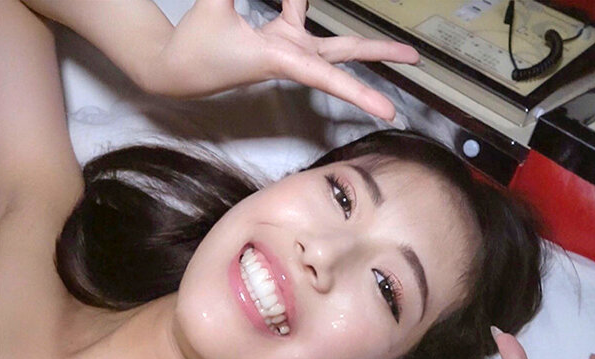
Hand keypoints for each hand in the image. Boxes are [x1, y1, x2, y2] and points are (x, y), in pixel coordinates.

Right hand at [150, 0, 418, 119]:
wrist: (178, 69)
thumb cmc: (197, 47)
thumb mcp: (213, 5)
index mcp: (282, 59)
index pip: (328, 77)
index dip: (360, 93)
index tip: (390, 112)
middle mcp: (294, 56)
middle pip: (347, 54)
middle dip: (381, 52)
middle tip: (416, 56)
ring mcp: (290, 48)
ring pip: (332, 36)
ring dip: (356, 30)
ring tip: (390, 39)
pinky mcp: (281, 40)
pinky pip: (301, 12)